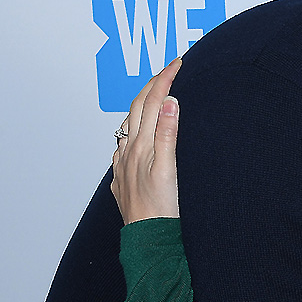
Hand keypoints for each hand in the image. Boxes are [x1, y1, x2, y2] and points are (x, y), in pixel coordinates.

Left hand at [111, 59, 181, 224]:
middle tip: (171, 69)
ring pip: (130, 124)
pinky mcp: (124, 177)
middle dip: (154, 84)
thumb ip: (167, 133)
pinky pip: (127, 143)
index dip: (165, 78)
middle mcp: (127, 151)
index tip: (178, 62)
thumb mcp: (168, 169)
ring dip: (143, 103)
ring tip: (157, 94)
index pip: (152, 101)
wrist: (147, 240)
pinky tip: (141, 133)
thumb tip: (169, 101)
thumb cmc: (160, 210)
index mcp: (139, 145)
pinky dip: (136, 128)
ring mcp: (123, 164)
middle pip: (137, 107)